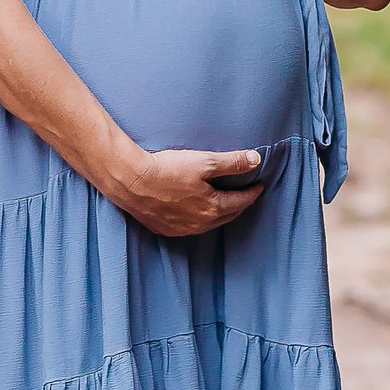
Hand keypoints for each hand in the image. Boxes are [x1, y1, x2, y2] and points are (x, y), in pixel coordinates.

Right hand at [108, 144, 270, 238]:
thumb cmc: (167, 169)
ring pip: (208, 224)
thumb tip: (255, 160)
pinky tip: (195, 212)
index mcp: (213, 209)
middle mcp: (199, 224)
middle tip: (245, 194)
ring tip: (223, 203)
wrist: (130, 181)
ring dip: (219, 214)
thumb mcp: (204, 162)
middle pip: (227, 215)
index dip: (252, 192)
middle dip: (238, 205)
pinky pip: (189, 227)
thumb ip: (232, 163)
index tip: (259, 185)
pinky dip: (198, 219)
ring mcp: (181, 229)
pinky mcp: (164, 229)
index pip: (241, 202)